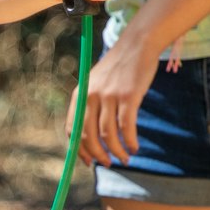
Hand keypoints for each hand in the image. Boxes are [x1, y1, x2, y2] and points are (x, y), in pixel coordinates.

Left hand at [75, 31, 159, 165]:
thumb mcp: (97, 84)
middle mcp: (91, 95)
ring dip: (116, 152)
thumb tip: (91, 140)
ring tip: (125, 159)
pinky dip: (130, 142)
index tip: (89, 162)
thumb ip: (91, 106)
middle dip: (98, 155)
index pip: (73, 129)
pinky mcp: (128, 95)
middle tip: (108, 163)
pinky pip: (127, 127)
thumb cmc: (118, 69)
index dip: (80, 150)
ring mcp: (109, 95)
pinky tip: (134, 148)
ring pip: (108, 135)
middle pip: (88, 136)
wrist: (137, 45)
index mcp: (80, 94)